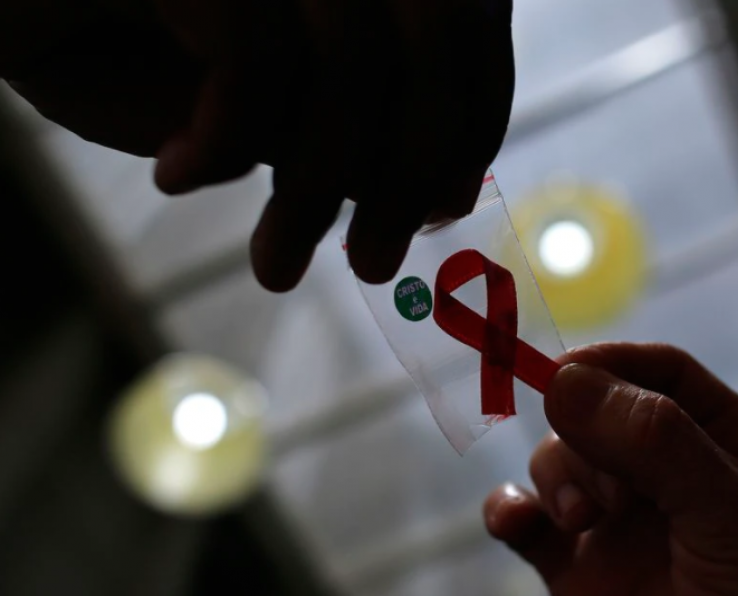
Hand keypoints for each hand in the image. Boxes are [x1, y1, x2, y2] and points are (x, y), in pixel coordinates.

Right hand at [1, 0, 513, 289]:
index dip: (472, 120)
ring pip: (354, 56)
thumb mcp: (243, 98)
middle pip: (436, 34)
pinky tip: (180, 174)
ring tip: (273, 262)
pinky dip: (228, 136)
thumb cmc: (101, 36)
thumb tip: (434, 182)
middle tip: (370, 265)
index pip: (466, 18)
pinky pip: (260, 51)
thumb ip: (334, 120)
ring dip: (316, 186)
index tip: (439, 210)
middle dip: (410, 168)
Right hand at [484, 343, 737, 595]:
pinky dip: (508, 511)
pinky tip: (512, 521)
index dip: (614, 362)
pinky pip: (526, 520)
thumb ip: (658, 444)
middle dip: (586, 438)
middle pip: (598, 412)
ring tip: (582, 521)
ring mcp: (617, 520)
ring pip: (558, 460)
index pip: (663, 374)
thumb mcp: (733, 515)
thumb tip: (566, 379)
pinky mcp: (574, 567)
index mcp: (725, 443)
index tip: (567, 370)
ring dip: (557, 478)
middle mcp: (666, 473)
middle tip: (607, 489)